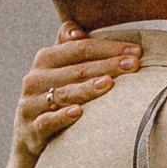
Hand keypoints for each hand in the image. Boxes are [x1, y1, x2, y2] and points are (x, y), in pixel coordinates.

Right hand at [13, 26, 139, 163]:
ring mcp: (31, 104)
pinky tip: (79, 112)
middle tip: (134, 65)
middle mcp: (35, 79)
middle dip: (107, 66)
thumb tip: (77, 31)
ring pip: (62, 94)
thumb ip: (69, 47)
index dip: (108, 48)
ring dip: (87, 88)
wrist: (31, 136)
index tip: (136, 52)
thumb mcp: (60, 70)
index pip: (80, 48)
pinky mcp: (30, 129)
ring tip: (109, 83)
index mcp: (45, 59)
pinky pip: (47, 122)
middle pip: (76, 69)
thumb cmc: (55, 97)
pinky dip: (62, 117)